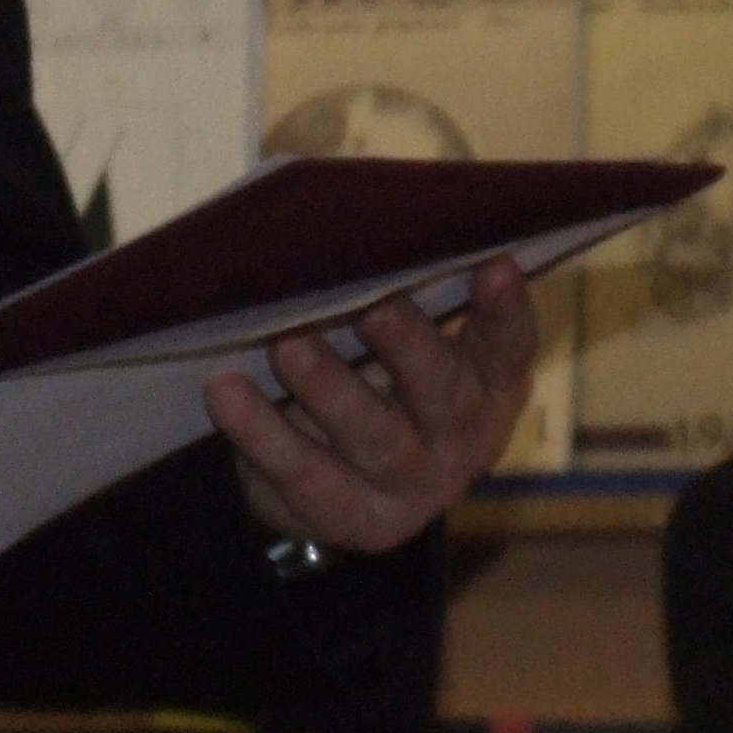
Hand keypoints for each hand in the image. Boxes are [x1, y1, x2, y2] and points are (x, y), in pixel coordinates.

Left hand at [208, 259, 539, 553]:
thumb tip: (355, 214)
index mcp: (486, 385)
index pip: (508, 348)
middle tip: (368, 300)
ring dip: (327, 387)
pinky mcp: (349, 518)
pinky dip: (261, 432)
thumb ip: (394, 289)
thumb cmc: (370, 375)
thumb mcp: (395, 340)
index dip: (505, 311)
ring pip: (372, 438)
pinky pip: (302, 473)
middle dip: (405, 344)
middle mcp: (460, 439)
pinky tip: (224, 390)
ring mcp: (408, 487)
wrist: (334, 486)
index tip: (493, 263)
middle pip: (442, 393)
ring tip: (285, 343)